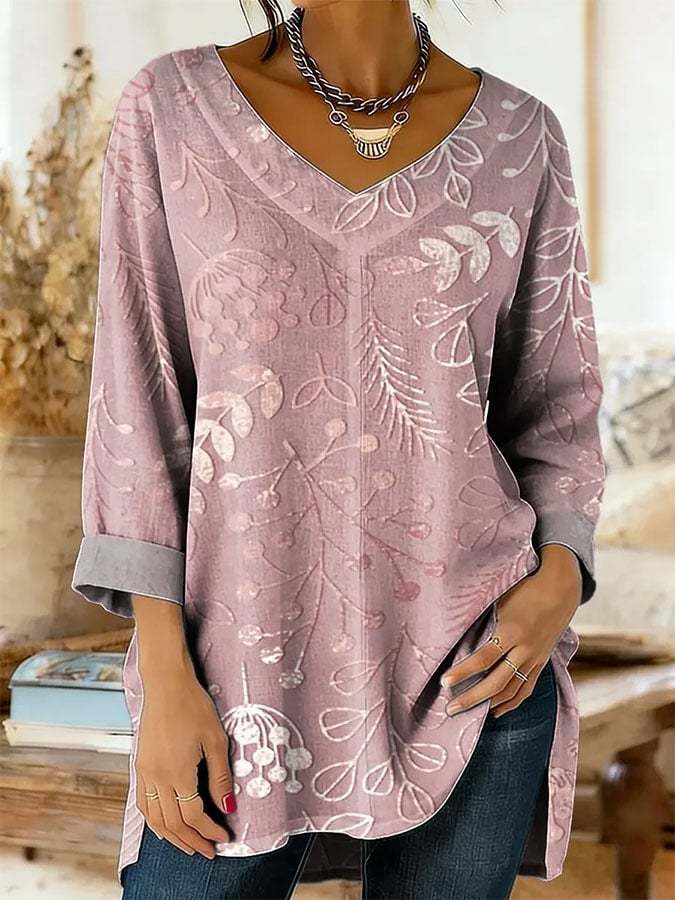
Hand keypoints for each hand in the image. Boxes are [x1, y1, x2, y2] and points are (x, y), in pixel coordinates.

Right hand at [134, 657, 234, 856]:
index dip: (210, 831)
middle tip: (209, 851)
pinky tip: (164, 826)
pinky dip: (154, 822)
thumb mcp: (215, 739)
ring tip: (189, 846)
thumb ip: (220, 776)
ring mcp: (145, 772)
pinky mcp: (140, 765)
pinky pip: (143, 804)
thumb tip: (228, 807)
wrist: (165, 684)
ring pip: (154, 819)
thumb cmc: (193, 706)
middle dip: (192, 841)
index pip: (194, 816)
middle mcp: (157, 777)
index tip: (224, 837)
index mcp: (177, 773)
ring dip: (172, 837)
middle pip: (173, 824)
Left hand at [440, 544, 581, 717]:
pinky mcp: (541, 663)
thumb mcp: (501, 599)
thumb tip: (454, 631)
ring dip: (488, 705)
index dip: (463, 672)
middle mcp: (525, 649)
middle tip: (450, 708)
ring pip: (511, 691)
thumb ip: (483, 619)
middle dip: (471, 697)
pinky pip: (526, 689)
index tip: (444, 682)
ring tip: (466, 713)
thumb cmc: (525, 589)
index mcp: (512, 631)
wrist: (561, 589)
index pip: (483, 658)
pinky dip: (511, 703)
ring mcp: (535, 659)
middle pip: (496, 682)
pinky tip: (495, 711)